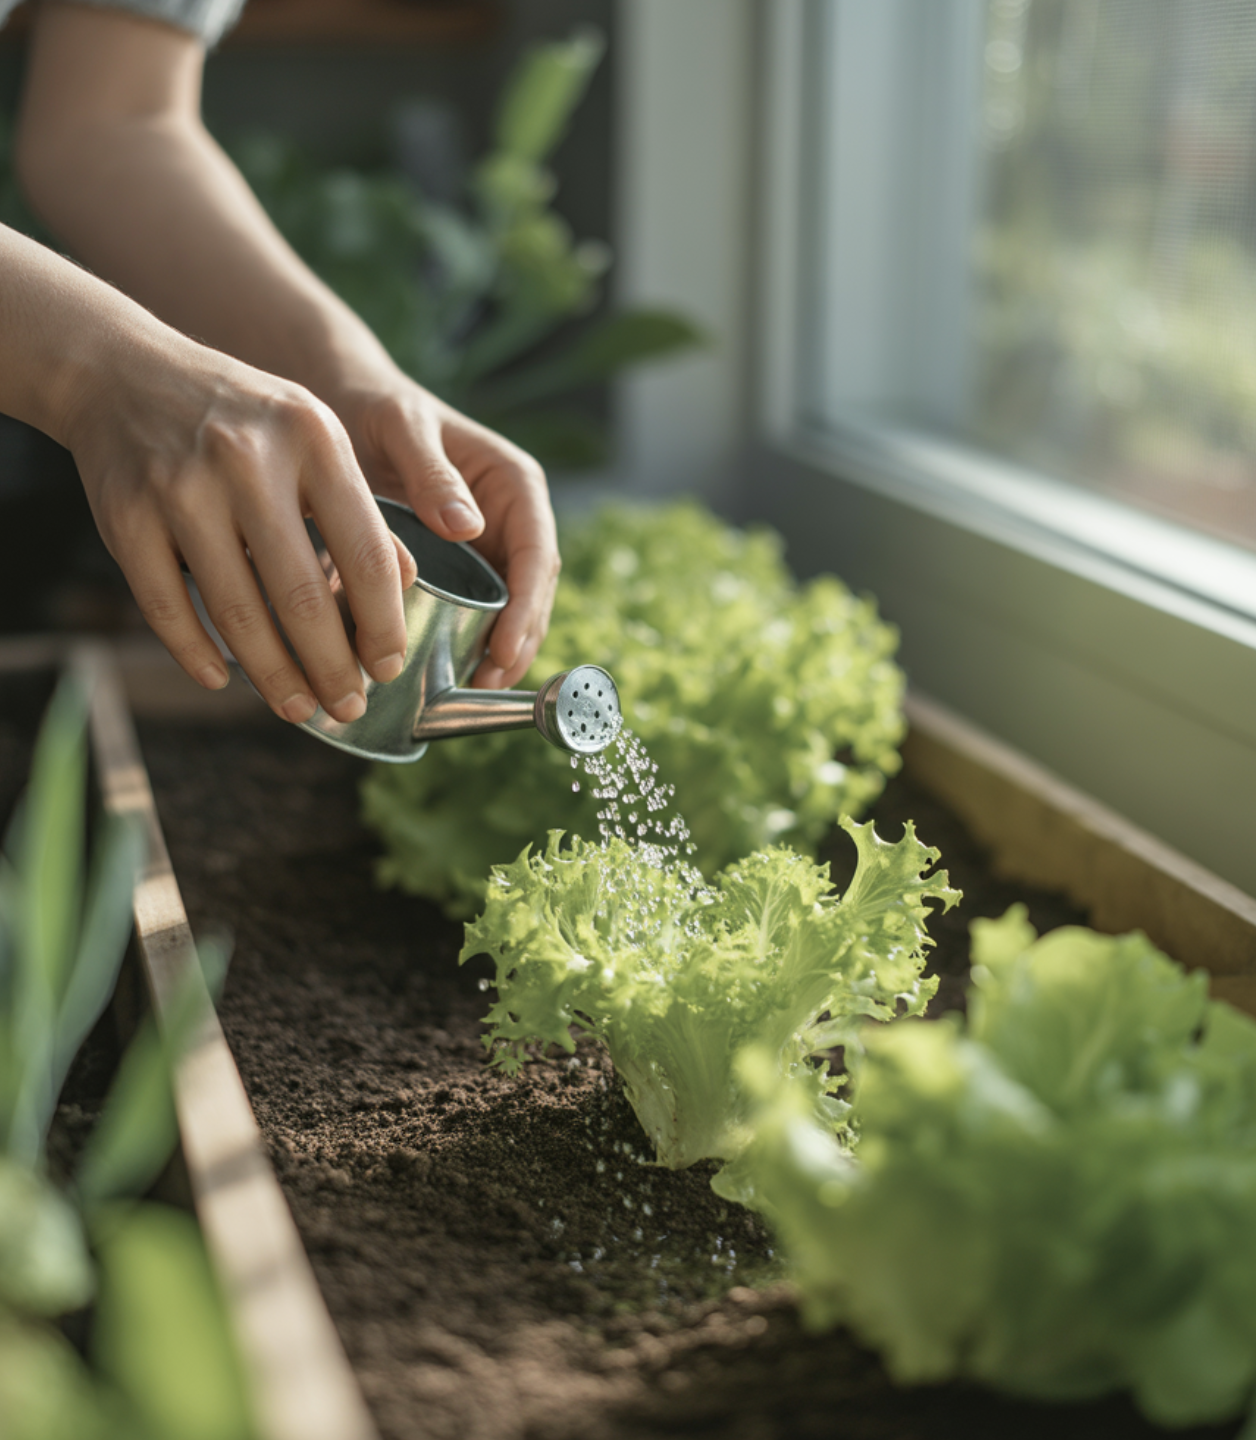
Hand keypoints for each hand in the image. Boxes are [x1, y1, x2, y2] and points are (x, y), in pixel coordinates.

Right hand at [67, 333, 417, 724]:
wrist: (125, 372)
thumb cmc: (246, 421)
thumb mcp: (316, 440)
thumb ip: (362, 511)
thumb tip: (406, 590)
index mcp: (314, 440)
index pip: (368, 555)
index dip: (383, 626)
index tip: (388, 668)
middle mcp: (248, 460)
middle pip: (302, 597)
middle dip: (330, 668)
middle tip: (346, 705)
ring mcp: (180, 489)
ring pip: (236, 613)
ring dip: (272, 676)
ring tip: (296, 707)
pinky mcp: (125, 517)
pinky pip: (167, 608)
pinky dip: (197, 654)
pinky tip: (224, 679)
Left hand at [337, 376, 559, 689]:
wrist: (346, 402)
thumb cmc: (376, 405)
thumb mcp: (403, 427)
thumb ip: (433, 473)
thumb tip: (468, 527)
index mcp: (514, 483)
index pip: (536, 555)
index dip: (527, 608)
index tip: (504, 649)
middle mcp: (510, 517)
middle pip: (531, 592)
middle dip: (516, 641)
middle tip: (486, 683)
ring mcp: (488, 545)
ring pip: (508, 608)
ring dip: (498, 650)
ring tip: (471, 689)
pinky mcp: (460, 564)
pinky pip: (476, 608)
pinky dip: (470, 640)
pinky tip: (451, 671)